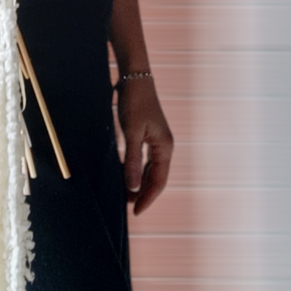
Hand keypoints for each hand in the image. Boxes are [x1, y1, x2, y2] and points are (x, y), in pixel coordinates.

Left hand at [117, 76, 173, 215]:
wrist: (135, 78)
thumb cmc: (134, 102)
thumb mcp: (132, 133)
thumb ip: (132, 161)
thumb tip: (133, 188)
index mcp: (165, 147)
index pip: (159, 181)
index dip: (148, 198)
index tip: (135, 212)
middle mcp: (164, 146)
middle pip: (156, 177)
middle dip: (144, 193)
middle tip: (128, 207)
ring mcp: (157, 140)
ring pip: (151, 169)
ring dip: (140, 183)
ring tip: (126, 196)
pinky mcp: (148, 135)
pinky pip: (146, 159)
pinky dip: (137, 170)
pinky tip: (127, 175)